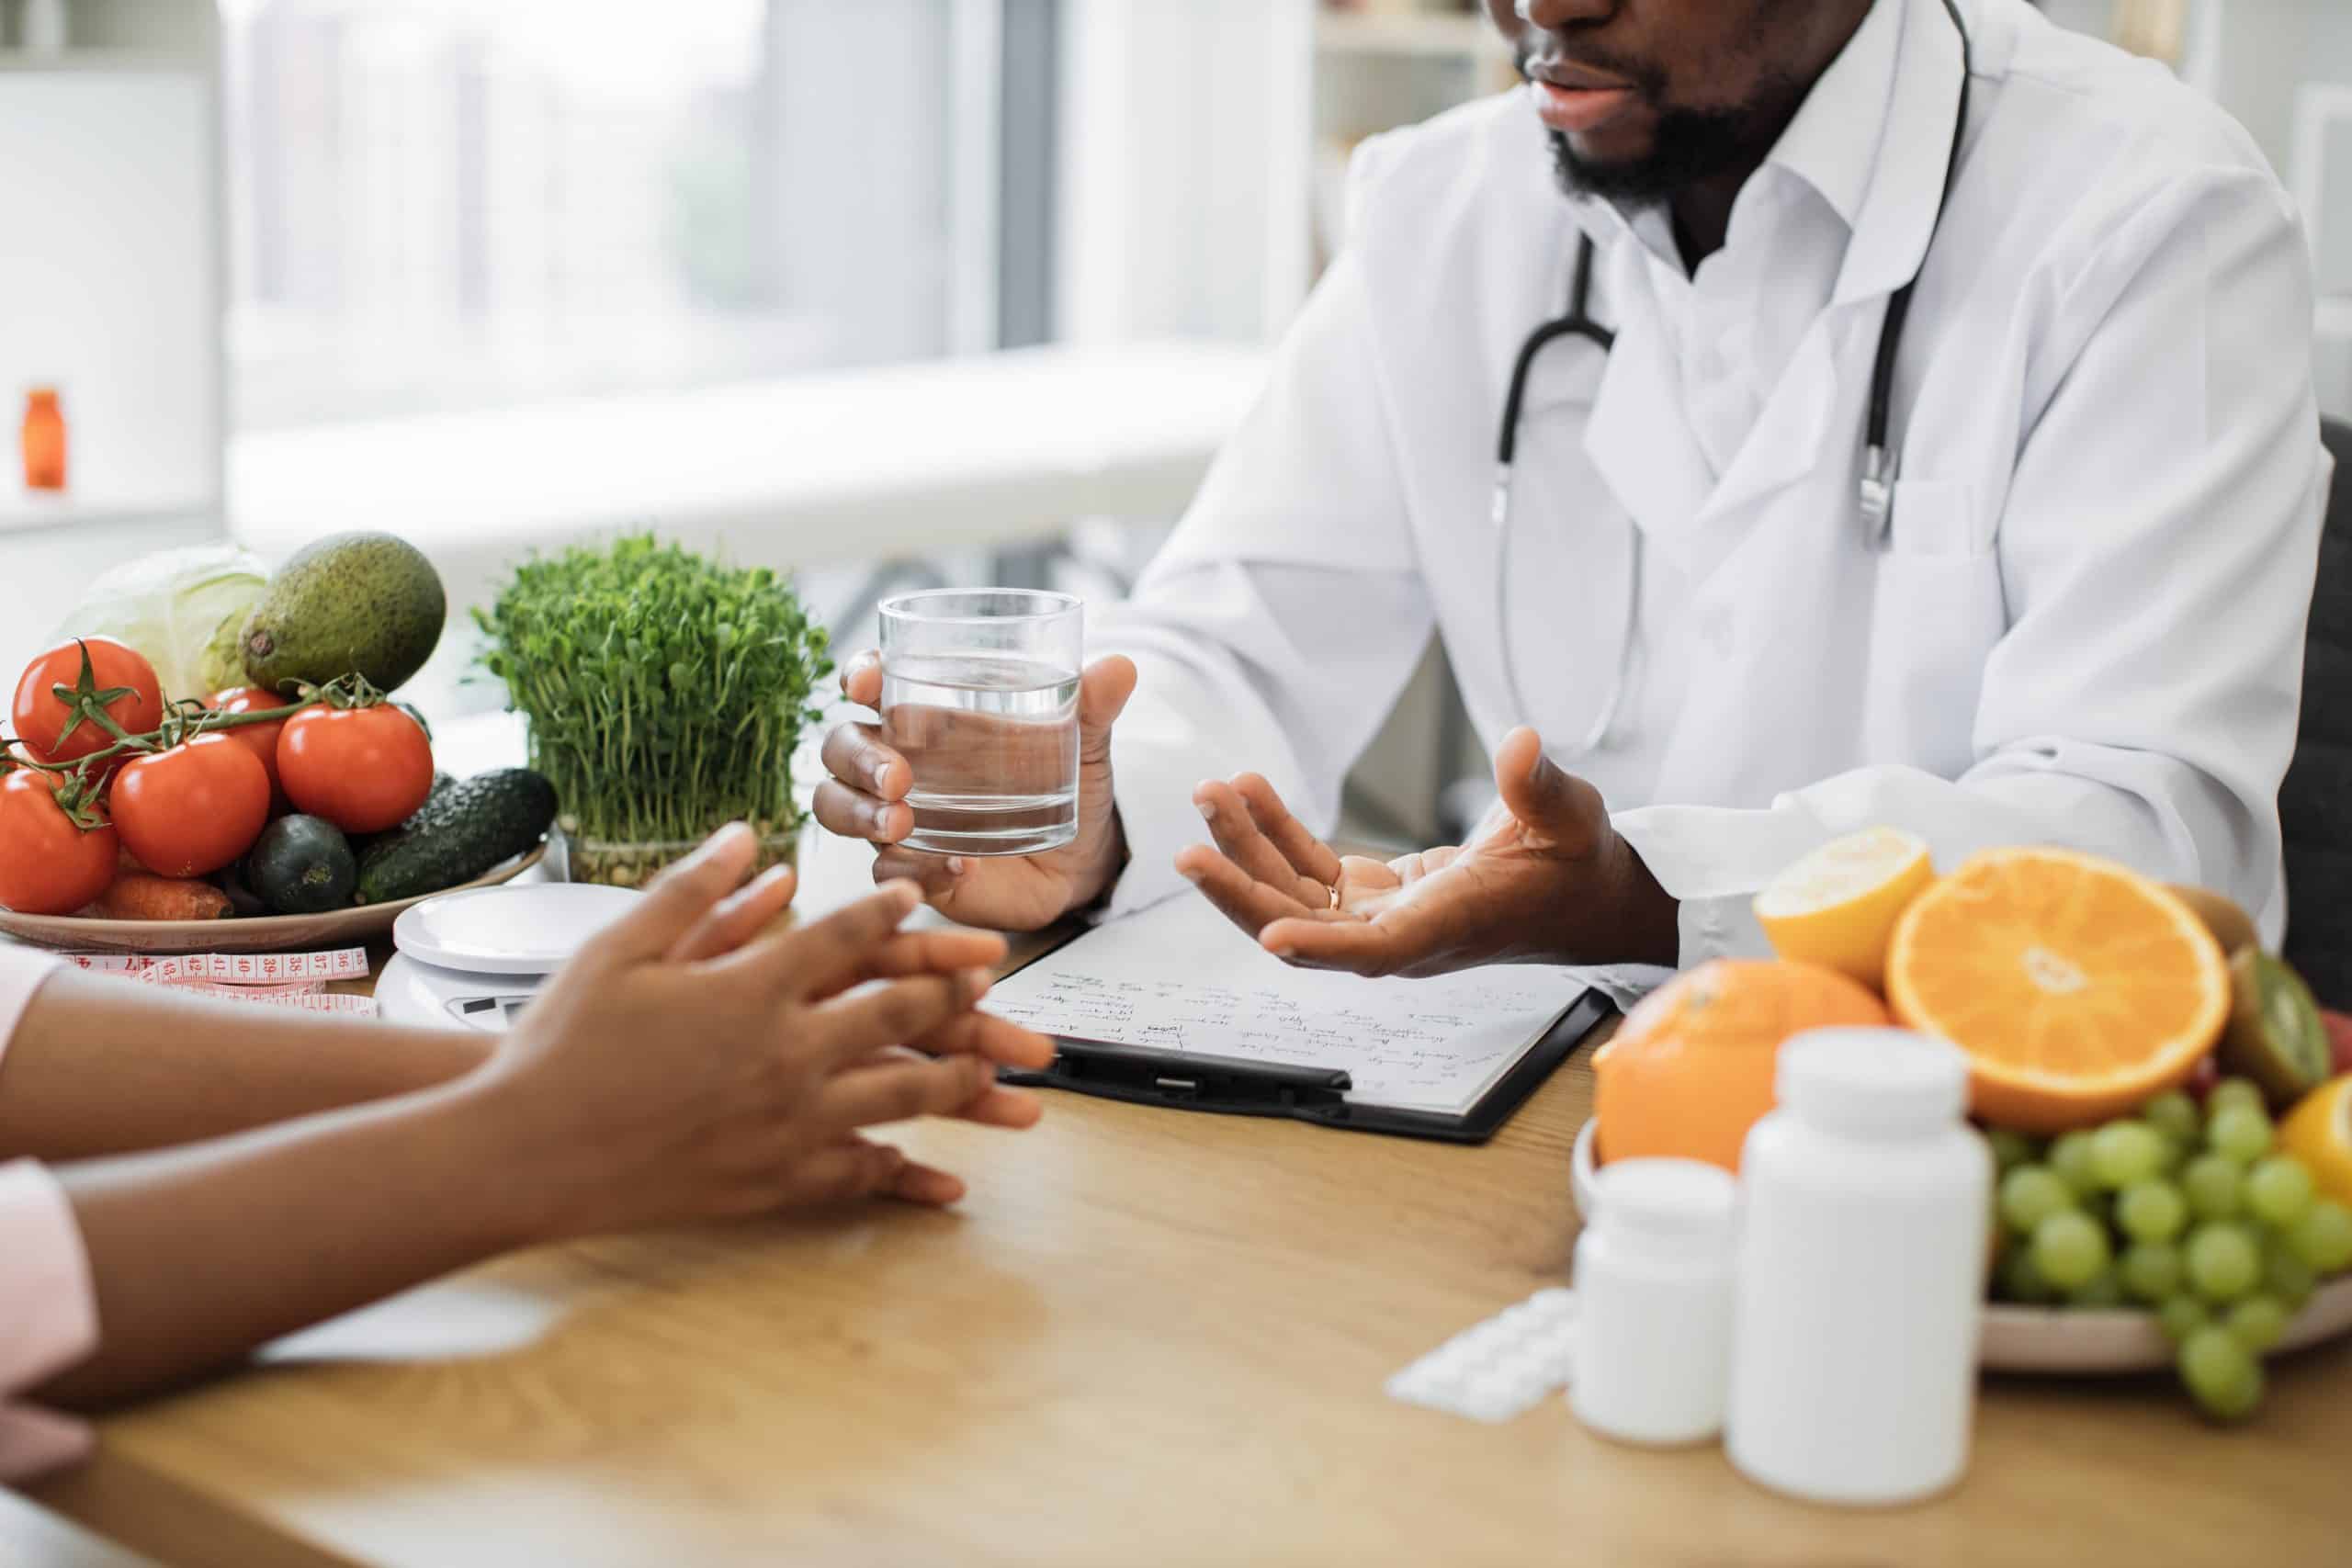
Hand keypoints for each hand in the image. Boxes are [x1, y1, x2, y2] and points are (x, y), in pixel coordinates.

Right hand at [476, 824, 1055, 1238]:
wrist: (524, 1153)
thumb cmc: (562, 1044)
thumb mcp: (619, 949)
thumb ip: (694, 891)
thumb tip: (748, 836)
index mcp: (752, 990)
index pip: (848, 936)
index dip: (891, 910)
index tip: (921, 896)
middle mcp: (785, 1054)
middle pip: (900, 1014)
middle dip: (951, 991)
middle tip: (989, 978)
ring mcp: (787, 1124)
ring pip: (902, 1097)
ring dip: (954, 1080)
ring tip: (987, 1071)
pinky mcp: (774, 1181)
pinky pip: (856, 1171)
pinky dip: (899, 1168)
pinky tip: (926, 1167)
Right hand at [813, 650, 1136, 930]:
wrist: (1080, 856)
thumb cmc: (1065, 782)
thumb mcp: (1083, 743)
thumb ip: (1091, 706)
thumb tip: (1119, 667)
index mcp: (928, 714)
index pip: (873, 682)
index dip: (859, 675)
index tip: (864, 681)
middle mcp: (898, 760)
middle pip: (841, 748)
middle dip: (857, 758)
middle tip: (897, 777)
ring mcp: (896, 816)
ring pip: (837, 807)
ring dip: (858, 813)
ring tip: (901, 822)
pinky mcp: (911, 866)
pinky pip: (887, 870)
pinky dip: (913, 869)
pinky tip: (955, 867)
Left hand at [1174, 727, 1678, 977]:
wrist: (1587, 894)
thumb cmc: (1581, 863)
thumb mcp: (1571, 816)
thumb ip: (1540, 785)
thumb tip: (1520, 744)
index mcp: (1448, 926)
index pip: (1374, 951)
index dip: (1321, 947)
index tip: (1269, 936)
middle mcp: (1403, 937)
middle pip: (1306, 930)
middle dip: (1243, 891)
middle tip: (1190, 850)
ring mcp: (1384, 921)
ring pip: (1295, 899)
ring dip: (1247, 852)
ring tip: (1210, 794)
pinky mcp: (1377, 899)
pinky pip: (1311, 873)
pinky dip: (1277, 834)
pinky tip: (1250, 792)